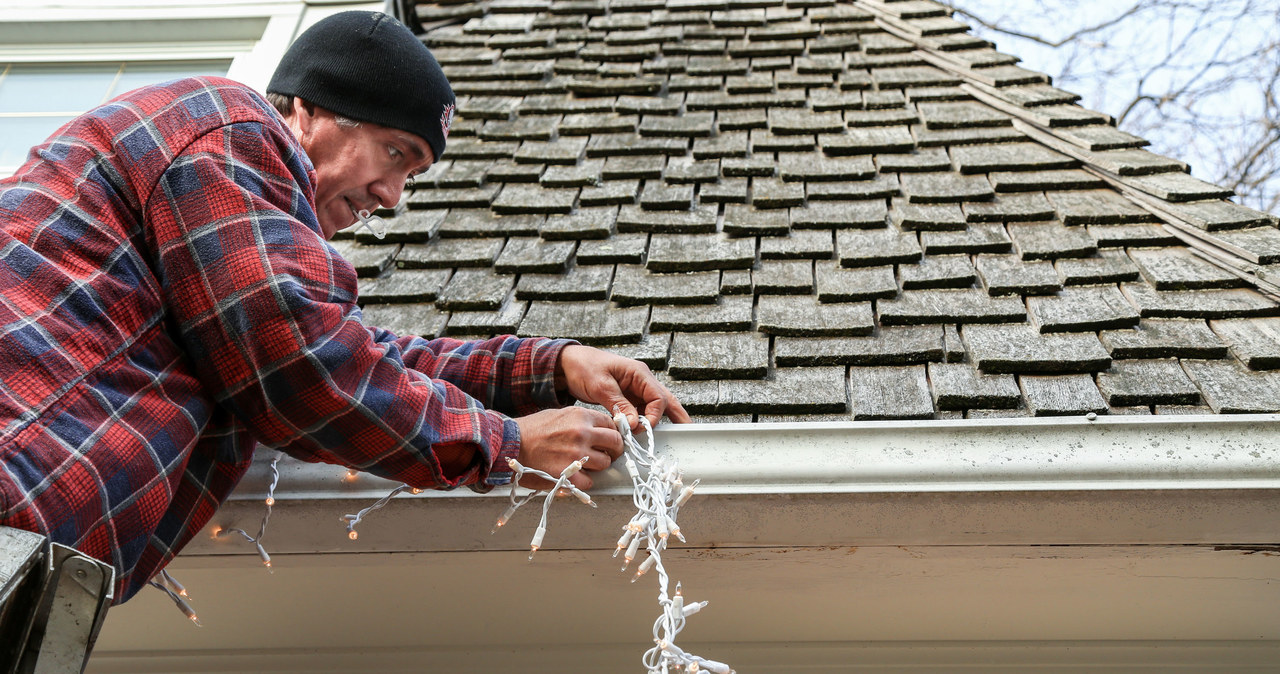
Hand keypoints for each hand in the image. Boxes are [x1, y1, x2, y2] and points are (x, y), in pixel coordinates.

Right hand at [514, 406, 622, 489]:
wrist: (509, 445)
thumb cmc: (530, 430)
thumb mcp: (558, 414)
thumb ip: (581, 421)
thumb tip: (598, 428)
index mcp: (580, 416)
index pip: (610, 424)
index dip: (611, 433)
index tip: (609, 439)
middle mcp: (582, 433)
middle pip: (614, 442)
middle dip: (613, 450)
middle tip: (607, 454)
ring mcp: (577, 455)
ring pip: (605, 463)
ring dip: (598, 466)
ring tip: (585, 465)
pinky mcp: (569, 474)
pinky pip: (590, 481)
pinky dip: (584, 481)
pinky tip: (574, 475)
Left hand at [556, 345, 691, 430]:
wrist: (569, 363)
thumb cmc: (584, 367)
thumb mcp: (600, 386)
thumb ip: (619, 404)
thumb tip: (635, 423)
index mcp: (638, 373)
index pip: (658, 397)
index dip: (654, 415)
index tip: (641, 428)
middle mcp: (642, 381)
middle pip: (666, 400)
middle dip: (677, 416)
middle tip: (687, 431)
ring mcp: (636, 389)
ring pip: (656, 406)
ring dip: (658, 421)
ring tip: (672, 436)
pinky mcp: (628, 397)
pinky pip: (642, 410)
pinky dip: (644, 422)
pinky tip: (645, 433)